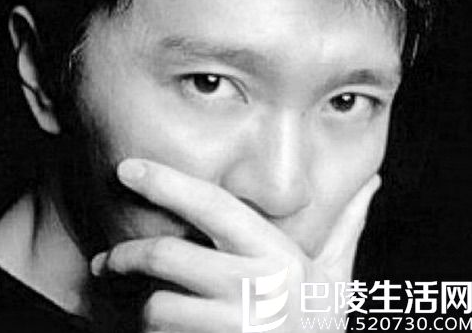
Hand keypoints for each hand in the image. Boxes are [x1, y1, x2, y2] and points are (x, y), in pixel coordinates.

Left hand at [91, 159, 379, 332]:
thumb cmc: (318, 329)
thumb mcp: (336, 279)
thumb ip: (347, 227)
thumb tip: (374, 182)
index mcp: (277, 257)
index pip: (211, 205)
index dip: (166, 181)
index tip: (127, 168)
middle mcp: (254, 288)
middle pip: (165, 254)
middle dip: (127, 255)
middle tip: (110, 259)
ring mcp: (231, 328)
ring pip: (156, 306)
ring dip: (146, 308)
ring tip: (155, 309)